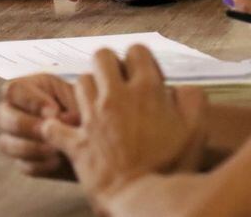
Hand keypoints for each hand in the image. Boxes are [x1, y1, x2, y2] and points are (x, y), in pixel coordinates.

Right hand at [0, 74, 79, 179]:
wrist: (99, 136)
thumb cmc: (87, 108)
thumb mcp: (78, 97)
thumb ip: (63, 102)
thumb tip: (53, 117)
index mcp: (28, 88)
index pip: (12, 90)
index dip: (30, 102)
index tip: (54, 112)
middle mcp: (13, 111)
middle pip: (1, 115)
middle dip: (27, 126)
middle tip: (50, 132)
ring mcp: (14, 137)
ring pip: (6, 143)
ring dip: (32, 147)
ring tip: (57, 148)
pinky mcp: (24, 161)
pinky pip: (23, 165)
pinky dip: (41, 164)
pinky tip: (58, 161)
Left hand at [38, 46, 207, 209]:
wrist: (144, 200)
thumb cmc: (173, 168)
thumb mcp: (196, 130)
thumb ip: (192, 99)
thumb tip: (179, 88)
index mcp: (146, 90)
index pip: (137, 50)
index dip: (140, 60)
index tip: (145, 78)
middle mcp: (116, 97)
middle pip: (101, 56)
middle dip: (108, 65)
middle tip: (117, 83)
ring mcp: (93, 118)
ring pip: (81, 82)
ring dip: (89, 91)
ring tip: (99, 106)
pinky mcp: (76, 142)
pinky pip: (54, 127)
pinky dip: (56, 128)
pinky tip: (63, 130)